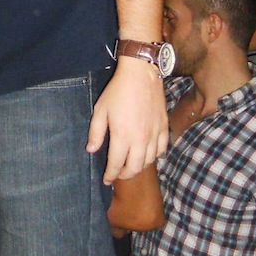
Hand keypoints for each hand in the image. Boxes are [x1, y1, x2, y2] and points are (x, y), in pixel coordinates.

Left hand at [87, 58, 168, 183]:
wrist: (141, 75)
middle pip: (134, 168)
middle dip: (124, 175)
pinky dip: (154, 156)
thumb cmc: (118, 91)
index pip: (116, 164)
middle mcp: (141, 140)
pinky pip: (162, 150)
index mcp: (123, 137)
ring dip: (139, 167)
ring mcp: (155, 135)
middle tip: (117, 175)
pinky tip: (147, 154)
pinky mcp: (164, 128)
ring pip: (149, 161)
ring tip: (130, 166)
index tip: (106, 180)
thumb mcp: (100, 110)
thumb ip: (96, 133)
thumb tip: (91, 150)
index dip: (110, 175)